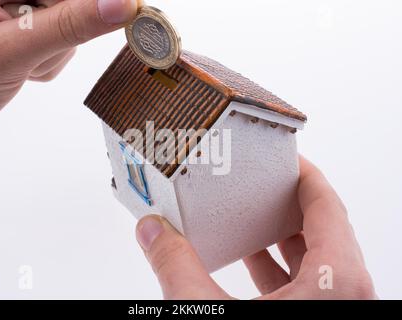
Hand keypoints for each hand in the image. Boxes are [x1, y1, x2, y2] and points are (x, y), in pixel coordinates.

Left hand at [0, 0, 141, 148]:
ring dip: (52, 52)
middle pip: (67, 2)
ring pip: (67, 22)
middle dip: (61, 31)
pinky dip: (47, 61)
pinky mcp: (22, 28)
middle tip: (31, 54)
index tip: (127, 12)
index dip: (91, 3)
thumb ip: (68, 26)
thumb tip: (122, 4)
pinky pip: (58, 40)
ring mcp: (13, 8)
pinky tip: (19, 69)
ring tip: (17, 66)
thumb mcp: (11, 52)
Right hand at [136, 157, 375, 299]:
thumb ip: (176, 265)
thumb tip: (152, 231)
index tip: (287, 157)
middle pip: (324, 228)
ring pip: (317, 259)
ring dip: (283, 236)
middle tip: (262, 182)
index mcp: (336, 283)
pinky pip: (308, 284)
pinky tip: (252, 262)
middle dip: (287, 203)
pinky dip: (282, 267)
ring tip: (252, 216)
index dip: (304, 174)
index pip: (326, 204)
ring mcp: (338, 312)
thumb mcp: (206, 311)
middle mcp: (348, 296)